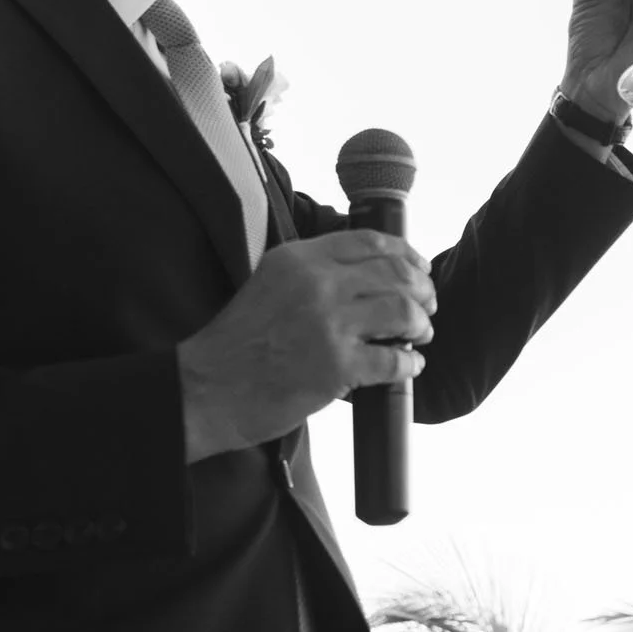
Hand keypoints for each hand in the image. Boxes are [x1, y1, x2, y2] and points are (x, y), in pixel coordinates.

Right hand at [176, 232, 434, 461]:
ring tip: (420, 335)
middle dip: (422, 290)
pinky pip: (395, 359)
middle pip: (395, 274)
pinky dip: (411, 363)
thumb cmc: (237, 344)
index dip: (406, 253)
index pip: (370, 242)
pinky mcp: (336, 367)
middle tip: (427, 305)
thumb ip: (312, 273)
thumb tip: (369, 275)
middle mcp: (317, 284)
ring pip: (403, 311)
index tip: (420, 268)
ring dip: (421, 324)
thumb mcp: (269, 283)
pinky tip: (410, 365)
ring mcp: (328, 325)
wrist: (205, 389)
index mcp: (299, 259)